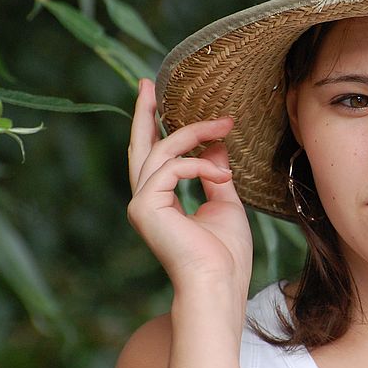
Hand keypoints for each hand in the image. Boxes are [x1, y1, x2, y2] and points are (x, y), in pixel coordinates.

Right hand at [127, 79, 252, 298]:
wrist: (220, 284)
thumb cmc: (226, 254)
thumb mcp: (226, 203)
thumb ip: (216, 174)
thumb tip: (214, 146)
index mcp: (162, 201)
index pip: (156, 157)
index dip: (156, 128)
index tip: (162, 100)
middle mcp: (146, 200)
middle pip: (141, 147)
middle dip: (144, 113)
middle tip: (148, 83)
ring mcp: (142, 204)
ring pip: (162, 152)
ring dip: (196, 134)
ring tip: (225, 126)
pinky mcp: (145, 207)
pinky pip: (172, 168)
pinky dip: (200, 166)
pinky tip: (222, 177)